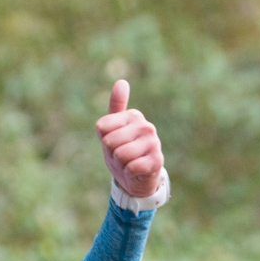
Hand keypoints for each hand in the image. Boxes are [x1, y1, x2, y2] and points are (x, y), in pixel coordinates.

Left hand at [95, 79, 163, 198]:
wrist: (137, 179)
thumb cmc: (122, 152)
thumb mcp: (111, 130)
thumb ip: (115, 107)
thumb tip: (122, 82)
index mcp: (134, 116)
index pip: (102, 127)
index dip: (103, 140)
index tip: (114, 143)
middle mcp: (146, 126)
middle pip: (109, 141)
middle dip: (112, 154)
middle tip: (121, 157)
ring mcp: (154, 143)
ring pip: (120, 154)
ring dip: (120, 164)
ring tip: (129, 163)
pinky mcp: (157, 161)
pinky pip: (131, 167)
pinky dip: (129, 173)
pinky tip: (137, 172)